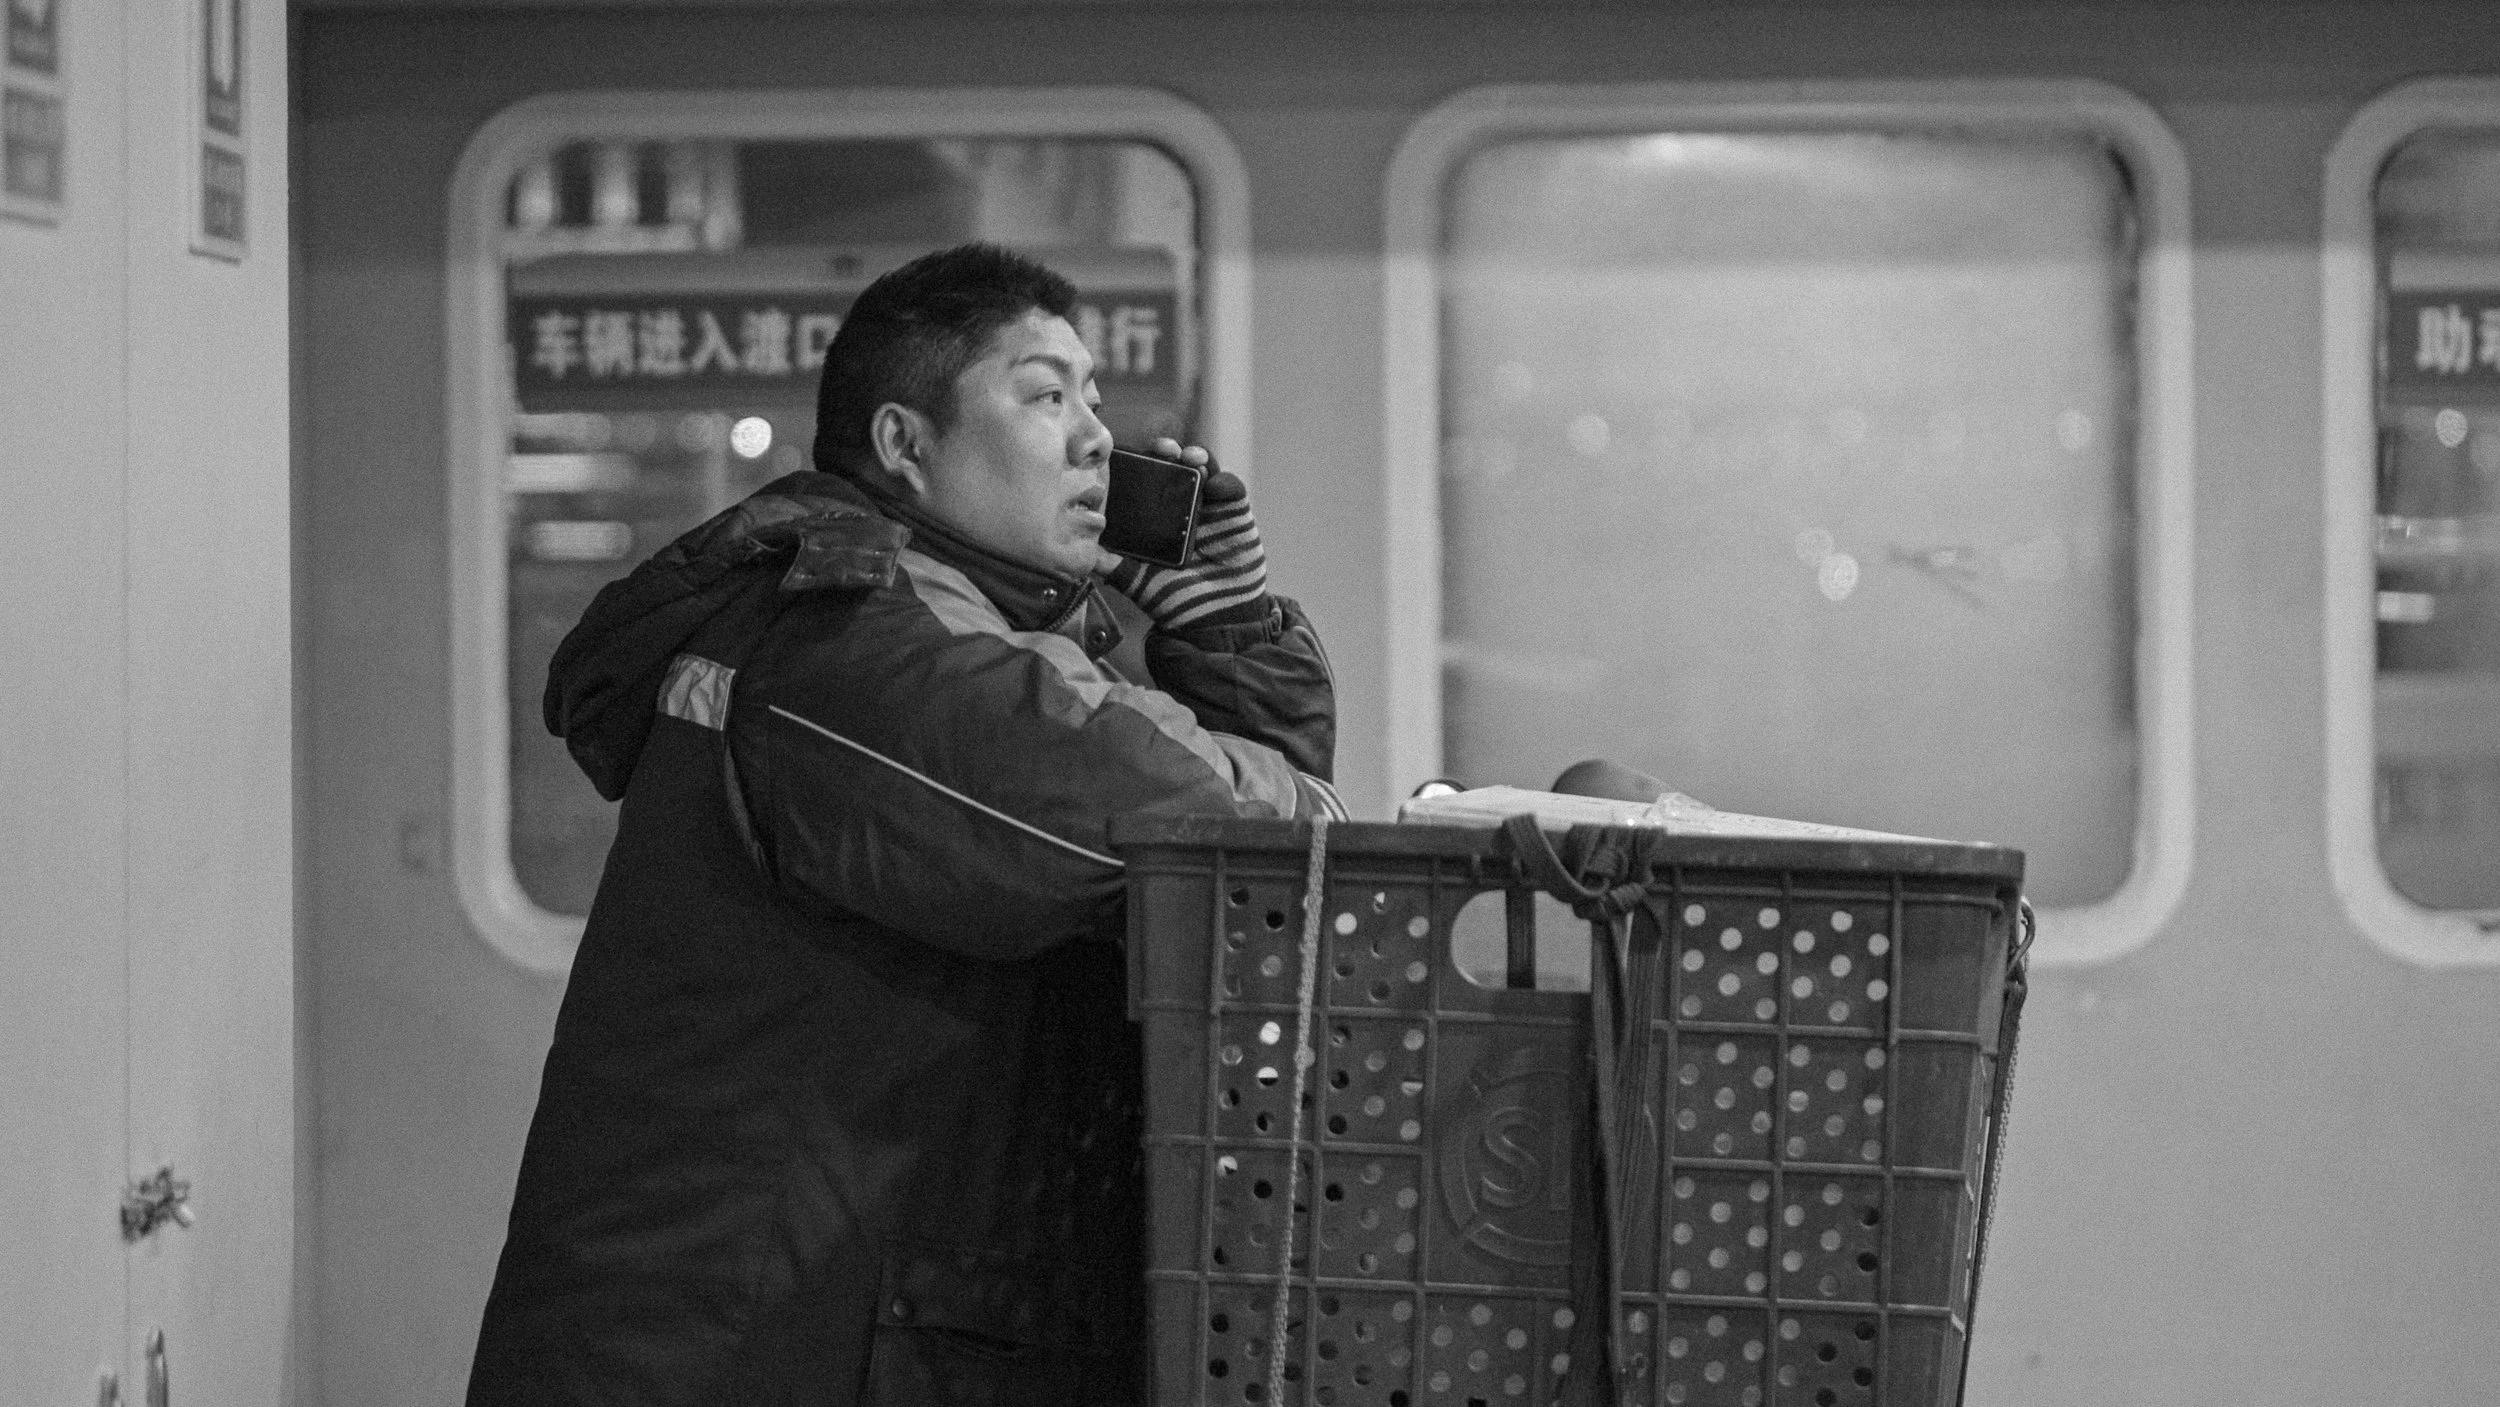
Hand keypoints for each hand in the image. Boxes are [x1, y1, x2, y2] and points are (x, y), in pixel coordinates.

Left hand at [1101, 438, 1267, 630]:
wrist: (1217, 619)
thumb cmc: (1175, 600)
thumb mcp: (1137, 581)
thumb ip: (1112, 565)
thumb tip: (1082, 552)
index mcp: (1156, 516)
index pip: (1145, 481)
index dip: (1139, 465)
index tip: (1128, 456)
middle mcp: (1181, 505)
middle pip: (1174, 467)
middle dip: (1168, 452)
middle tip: (1162, 450)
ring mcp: (1209, 506)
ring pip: (1204, 469)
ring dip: (1197, 457)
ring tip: (1191, 457)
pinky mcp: (1235, 512)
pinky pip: (1231, 488)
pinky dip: (1224, 482)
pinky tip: (1216, 486)